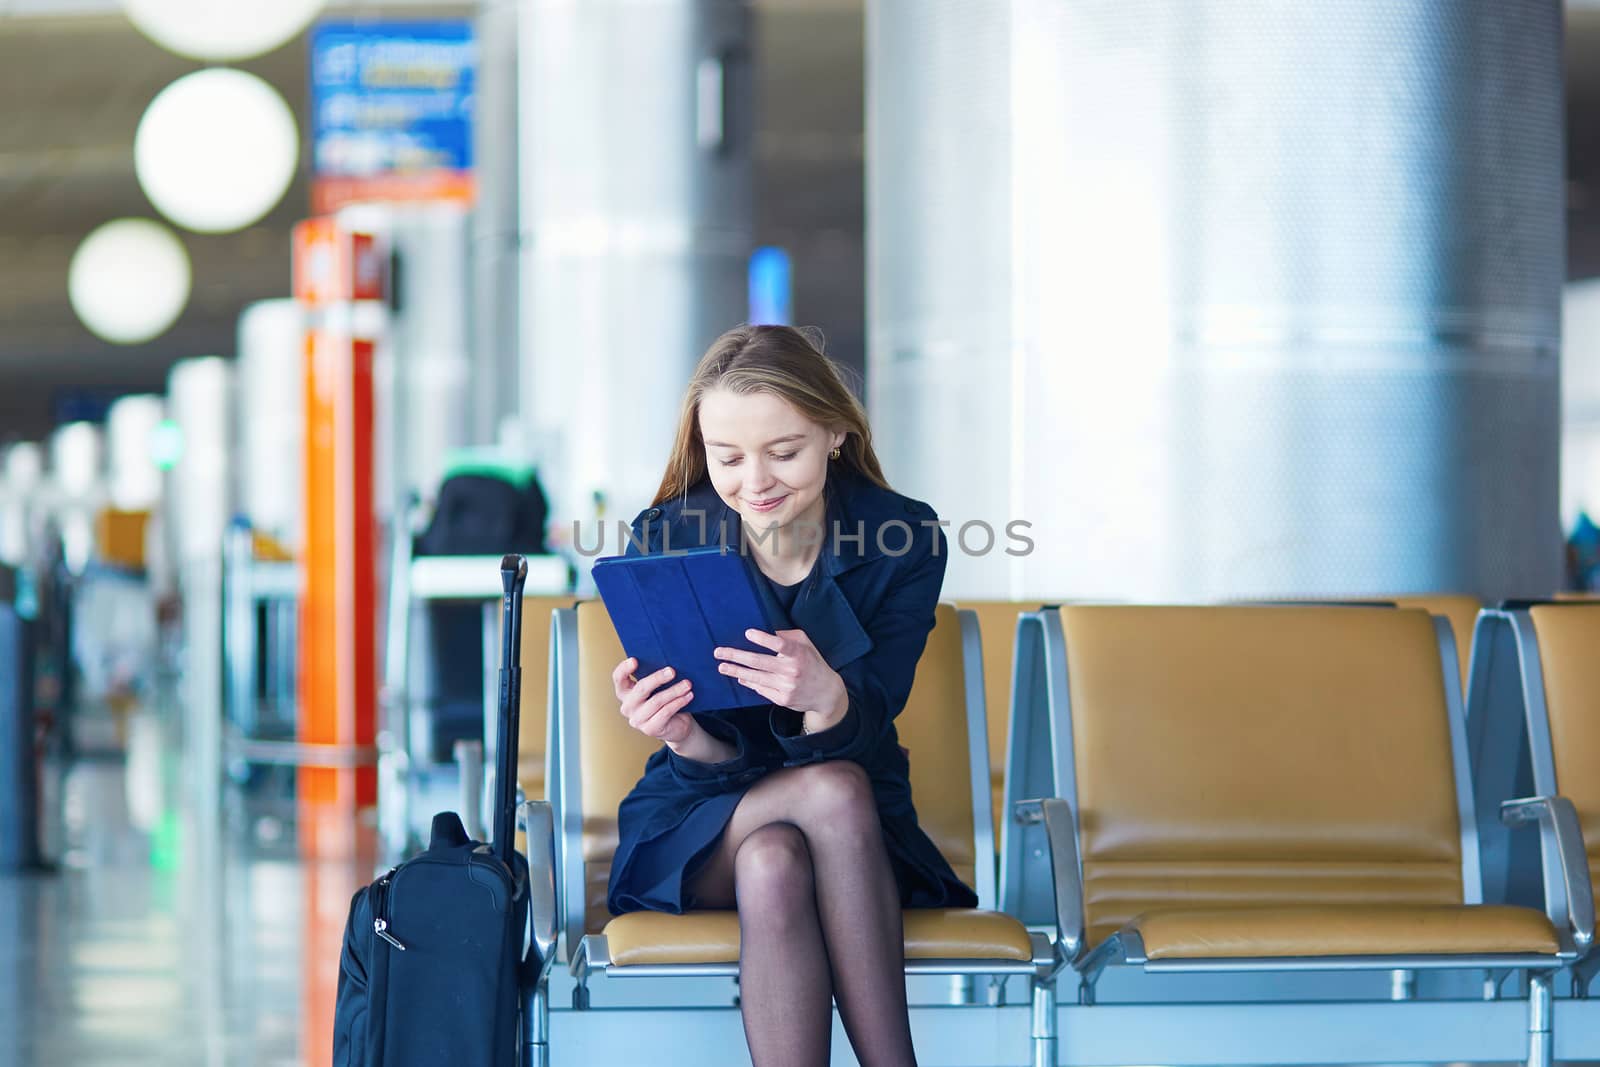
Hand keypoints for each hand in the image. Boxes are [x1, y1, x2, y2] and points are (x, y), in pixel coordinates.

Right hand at [611, 657, 696, 745]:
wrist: (676, 726)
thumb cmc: (665, 701)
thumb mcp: (657, 687)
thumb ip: (655, 677)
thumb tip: (667, 663)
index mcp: (625, 692)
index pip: (618, 678)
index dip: (624, 669)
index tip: (634, 660)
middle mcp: (628, 706)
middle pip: (640, 689)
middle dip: (657, 678)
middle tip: (672, 671)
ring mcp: (637, 719)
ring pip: (656, 701)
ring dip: (674, 691)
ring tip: (687, 684)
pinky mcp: (650, 729)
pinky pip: (665, 712)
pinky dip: (678, 702)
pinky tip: (688, 696)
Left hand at [714, 629, 847, 725]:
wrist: (825, 693)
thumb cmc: (812, 662)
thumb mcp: (805, 644)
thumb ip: (787, 637)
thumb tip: (765, 632)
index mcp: (799, 654)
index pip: (780, 645)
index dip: (764, 639)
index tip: (747, 633)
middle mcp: (792, 670)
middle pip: (759, 662)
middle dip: (736, 656)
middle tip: (719, 652)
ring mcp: (786, 686)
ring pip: (756, 677)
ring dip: (736, 671)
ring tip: (722, 666)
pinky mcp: (782, 699)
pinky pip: (761, 689)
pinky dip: (749, 682)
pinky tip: (740, 677)